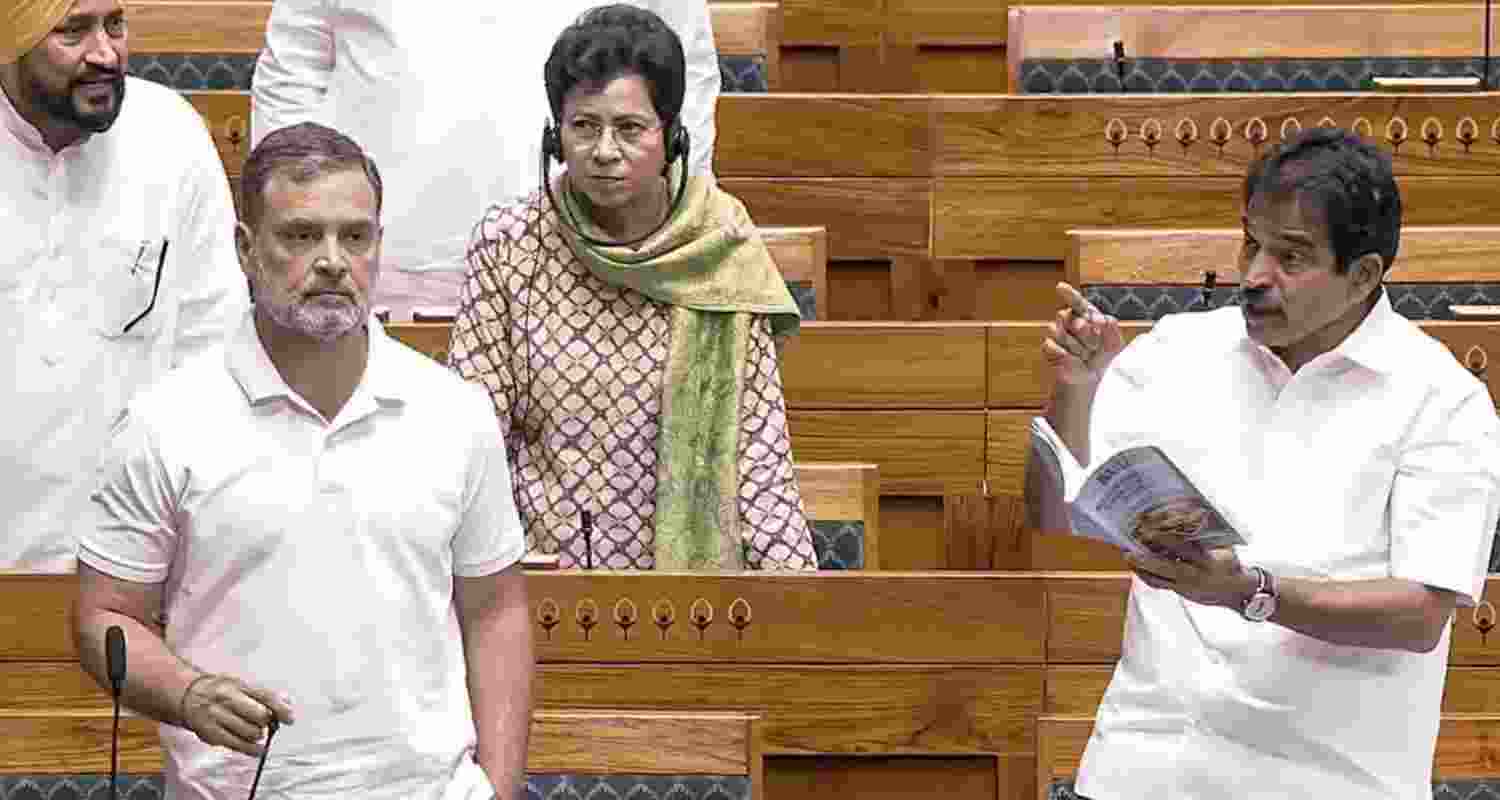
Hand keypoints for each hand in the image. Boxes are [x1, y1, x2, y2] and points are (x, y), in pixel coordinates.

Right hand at [180, 673, 294, 757]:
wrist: (190, 696)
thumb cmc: (222, 691)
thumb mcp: (242, 685)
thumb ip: (265, 694)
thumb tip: (287, 701)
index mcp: (238, 685)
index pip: (265, 696)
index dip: (281, 708)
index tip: (289, 719)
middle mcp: (227, 699)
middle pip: (259, 716)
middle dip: (267, 722)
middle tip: (265, 723)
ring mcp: (218, 717)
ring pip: (250, 733)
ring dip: (258, 735)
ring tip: (255, 732)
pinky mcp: (211, 734)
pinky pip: (237, 745)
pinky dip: (252, 749)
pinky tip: (258, 749)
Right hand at [1044, 282, 1124, 385]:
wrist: (1094, 383)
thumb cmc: (1104, 362)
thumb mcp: (1115, 343)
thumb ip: (1111, 327)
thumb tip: (1099, 318)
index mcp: (1087, 319)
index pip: (1077, 303)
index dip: (1068, 294)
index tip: (1060, 287)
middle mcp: (1070, 325)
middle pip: (1066, 315)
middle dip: (1083, 331)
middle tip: (1094, 347)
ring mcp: (1059, 338)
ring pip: (1057, 330)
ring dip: (1076, 345)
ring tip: (1085, 356)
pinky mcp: (1051, 351)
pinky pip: (1050, 344)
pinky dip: (1064, 353)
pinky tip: (1073, 360)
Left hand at [1125, 534, 1257, 609]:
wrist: (1236, 591)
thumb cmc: (1229, 562)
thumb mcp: (1224, 546)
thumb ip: (1206, 533)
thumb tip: (1190, 512)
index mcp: (1209, 561)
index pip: (1185, 548)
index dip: (1167, 537)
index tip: (1151, 527)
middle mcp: (1196, 575)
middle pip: (1168, 566)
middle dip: (1149, 555)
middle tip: (1135, 542)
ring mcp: (1186, 586)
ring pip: (1159, 577)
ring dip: (1141, 566)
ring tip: (1127, 554)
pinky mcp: (1179, 591)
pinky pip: (1158, 584)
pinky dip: (1144, 574)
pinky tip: (1134, 565)